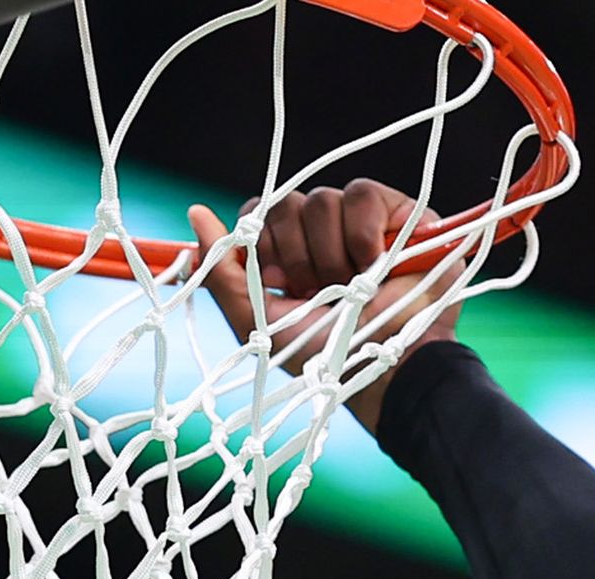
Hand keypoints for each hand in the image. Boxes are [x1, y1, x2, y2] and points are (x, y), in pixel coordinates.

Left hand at [186, 179, 465, 430]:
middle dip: (295, 254)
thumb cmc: (323, 356)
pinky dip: (362, 233)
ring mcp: (360, 223)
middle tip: (318, 291)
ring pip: (322, 199)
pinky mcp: (398, 214)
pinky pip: (362, 193)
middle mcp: (323, 236)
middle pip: (286, 204)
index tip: (277, 283)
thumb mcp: (257, 321)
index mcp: (290, 257)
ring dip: (331, 254)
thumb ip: (223, 272)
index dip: (261, 243)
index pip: (259, 215)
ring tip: (353, 289)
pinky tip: (377, 265)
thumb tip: (195, 212)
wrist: (383, 369)